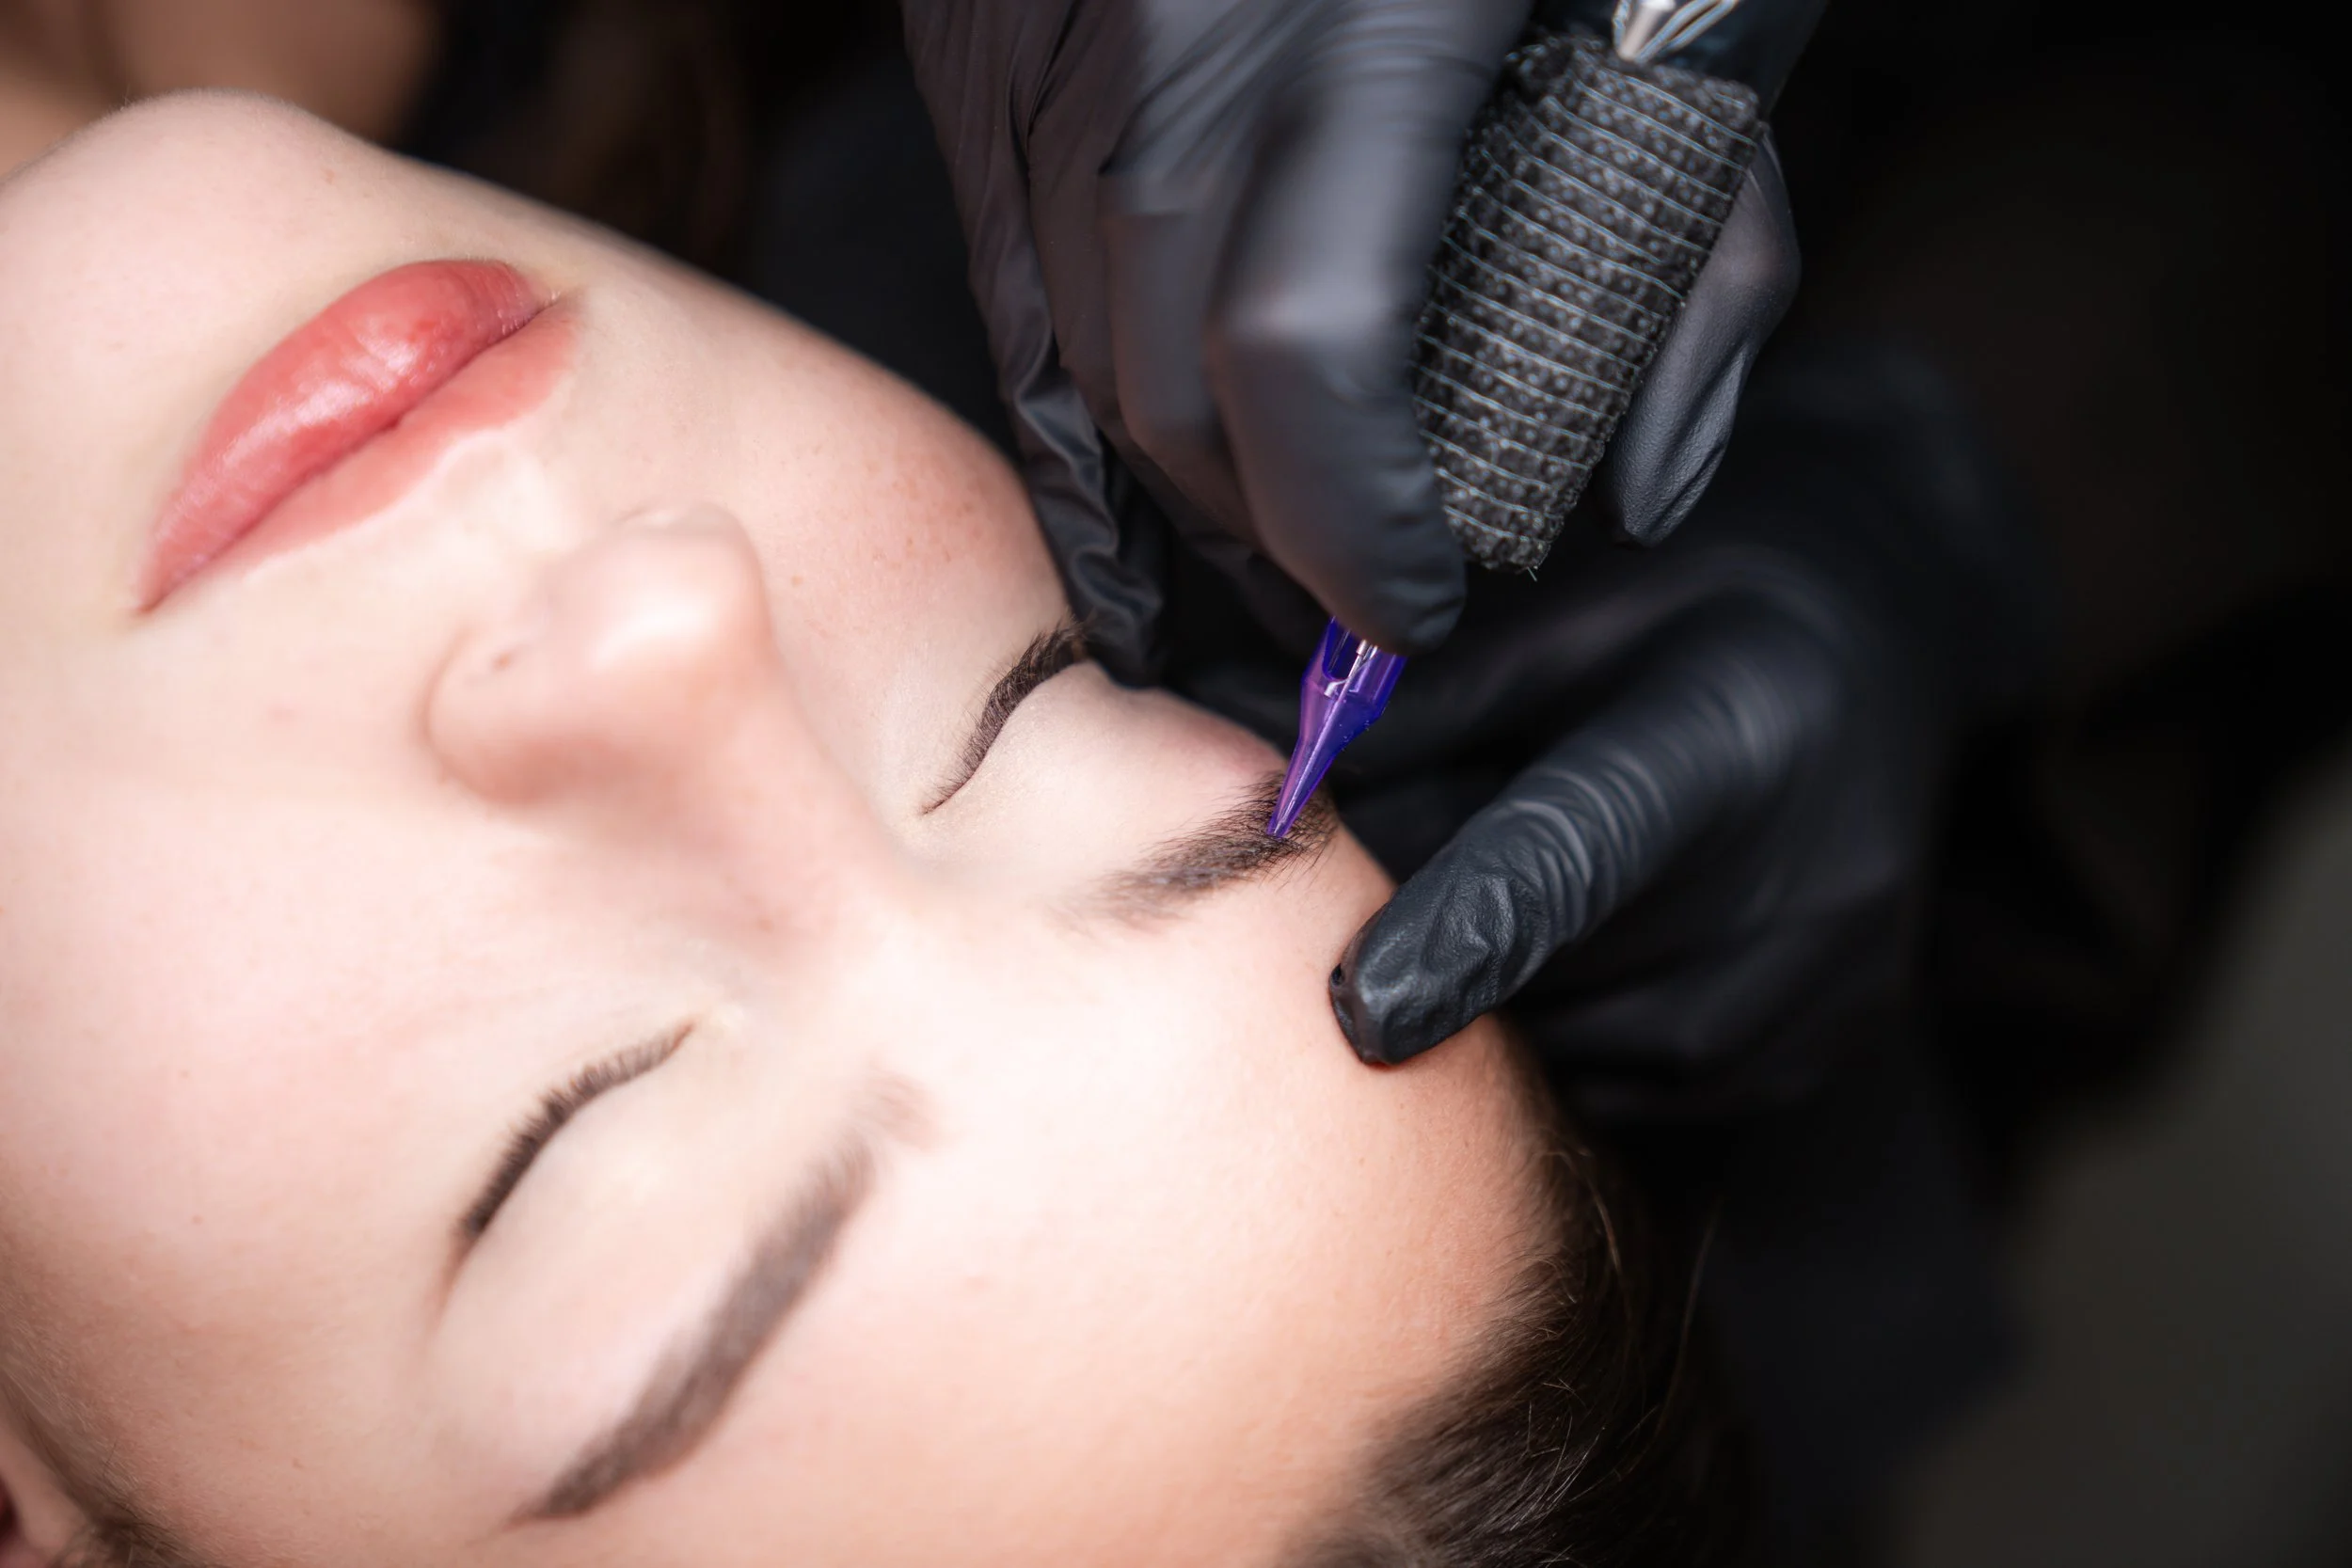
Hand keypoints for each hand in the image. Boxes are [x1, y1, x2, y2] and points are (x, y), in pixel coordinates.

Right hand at [903, 0, 1803, 680]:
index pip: (1309, 355)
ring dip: (1166, 488)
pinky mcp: (978, 40)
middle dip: (1266, 534)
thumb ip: (1701, 253)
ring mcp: (1042, 41)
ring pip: (1072, 349)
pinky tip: (1110, 521)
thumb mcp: (1688, 14)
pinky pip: (1005, 277)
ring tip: (1251, 566)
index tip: (1426, 598)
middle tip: (1353, 598)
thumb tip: (1645, 486)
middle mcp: (1171, 40)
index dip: (1359, 522)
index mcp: (1365, 20)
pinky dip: (1060, 410)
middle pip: (1172, 387)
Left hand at [1187, 345, 2047, 1114]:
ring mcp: (1817, 994)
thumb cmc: (1693, 604)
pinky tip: (1596, 934)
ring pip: (1569, 1041)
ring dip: (1503, 986)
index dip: (1460, 938)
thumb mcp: (1565, 612)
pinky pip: (1622, 1082)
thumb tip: (1242, 750)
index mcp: (1732, 735)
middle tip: (1418, 845)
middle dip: (1435, 929)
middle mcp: (1802, 887)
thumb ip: (1413, 701)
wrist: (1885, 646)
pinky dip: (1570, 1023)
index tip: (1361, 1010)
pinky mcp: (1808, 1059)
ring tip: (1531, 870)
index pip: (1572, 859)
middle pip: (1545, 964)